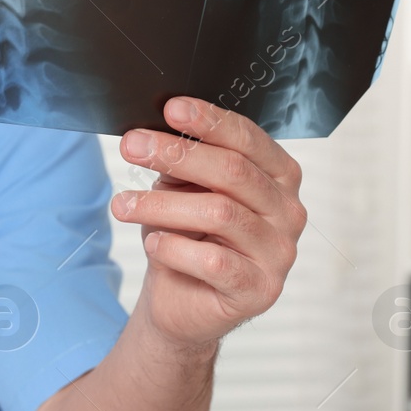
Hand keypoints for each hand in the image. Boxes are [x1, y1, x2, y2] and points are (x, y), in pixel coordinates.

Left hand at [112, 96, 305, 350]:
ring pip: (220, 214)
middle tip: (131, 145)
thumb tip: (154, 134)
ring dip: (161, 204)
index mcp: (279, 176)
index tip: (170, 108)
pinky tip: (153, 244)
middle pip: (233, 172)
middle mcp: (288, 211)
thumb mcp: (183, 190)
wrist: (182, 302)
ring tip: (122, 204)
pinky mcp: (260, 290)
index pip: (248, 139)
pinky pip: (214, 262)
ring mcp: (280, 253)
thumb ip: (184, 164)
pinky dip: (175, 248)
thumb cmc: (186, 236)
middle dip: (176, 153)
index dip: (210, 121)